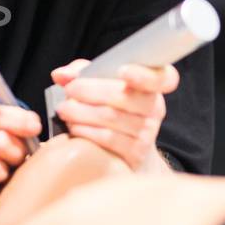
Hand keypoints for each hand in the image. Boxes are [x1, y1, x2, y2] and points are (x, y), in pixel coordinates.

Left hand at [50, 60, 178, 171]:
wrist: (123, 150)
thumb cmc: (110, 108)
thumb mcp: (100, 84)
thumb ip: (82, 72)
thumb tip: (61, 75)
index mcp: (151, 86)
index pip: (164, 78)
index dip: (145, 75)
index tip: (123, 71)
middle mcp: (154, 108)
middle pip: (124, 97)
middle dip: (90, 91)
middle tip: (69, 90)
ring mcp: (147, 132)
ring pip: (112, 117)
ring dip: (82, 112)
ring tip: (64, 109)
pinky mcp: (135, 153)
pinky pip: (108, 139)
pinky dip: (85, 130)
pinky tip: (73, 126)